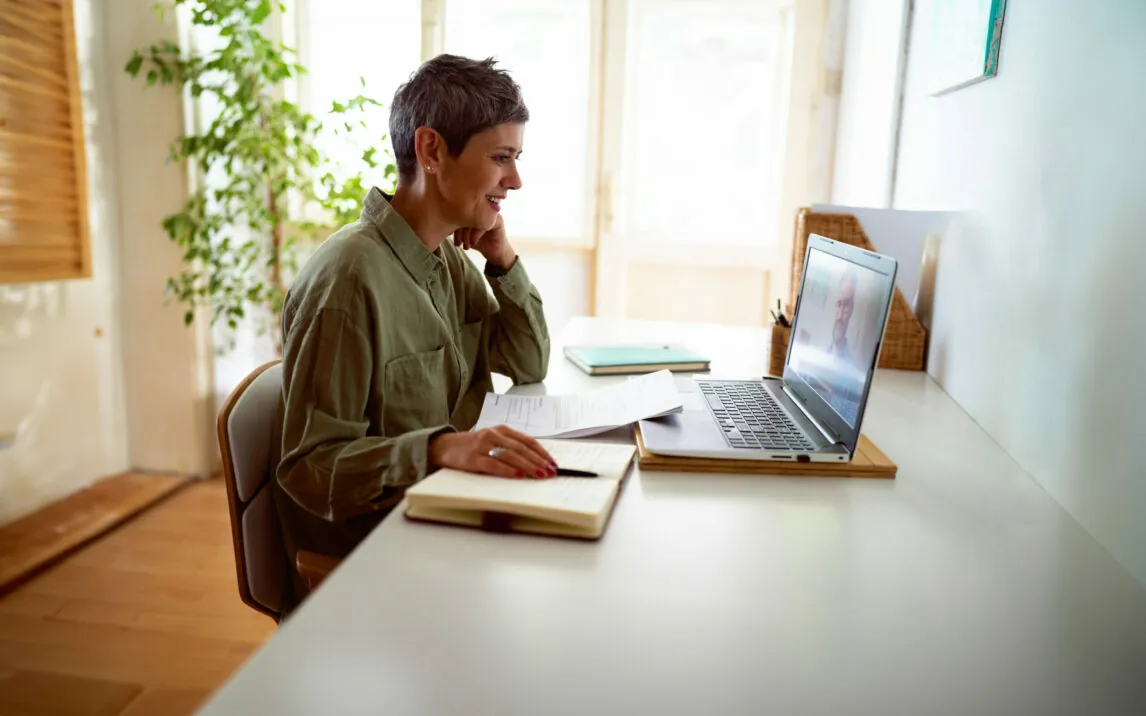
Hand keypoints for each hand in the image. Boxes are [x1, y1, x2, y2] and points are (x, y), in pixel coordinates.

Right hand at [429, 425, 556, 478]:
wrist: (443, 447)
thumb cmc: (472, 446)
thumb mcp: (493, 441)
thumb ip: (510, 447)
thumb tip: (535, 461)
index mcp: (501, 430)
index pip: (527, 441)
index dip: (542, 452)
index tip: (553, 463)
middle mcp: (494, 434)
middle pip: (522, 448)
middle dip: (539, 461)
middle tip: (551, 472)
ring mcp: (483, 446)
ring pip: (511, 455)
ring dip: (528, 466)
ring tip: (540, 474)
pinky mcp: (472, 459)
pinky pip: (493, 464)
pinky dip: (508, 470)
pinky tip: (519, 475)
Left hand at [453, 214, 515, 270]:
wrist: (493, 252)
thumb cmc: (477, 241)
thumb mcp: (463, 234)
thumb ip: (455, 228)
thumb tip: (441, 225)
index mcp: (471, 208)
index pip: (458, 210)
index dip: (453, 224)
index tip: (450, 237)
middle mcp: (481, 208)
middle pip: (466, 213)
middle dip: (460, 230)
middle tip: (458, 243)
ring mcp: (490, 213)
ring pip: (475, 218)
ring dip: (467, 233)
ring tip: (466, 244)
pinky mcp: (498, 220)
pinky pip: (485, 223)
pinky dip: (476, 234)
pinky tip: (473, 242)